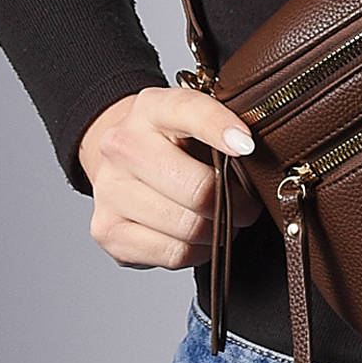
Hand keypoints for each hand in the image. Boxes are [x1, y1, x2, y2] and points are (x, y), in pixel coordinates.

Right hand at [78, 86, 264, 269]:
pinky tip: (199, 238)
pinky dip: (198, 251)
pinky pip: (174, 253)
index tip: (248, 147)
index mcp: (151, 108)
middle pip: (199, 188)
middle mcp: (122, 145)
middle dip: (239, 204)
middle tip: (248, 206)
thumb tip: (253, 155)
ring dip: (219, 231)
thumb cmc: (172, 146)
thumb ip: (225, 131)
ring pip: (189, 227)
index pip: (191, 112)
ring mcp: (109, 190)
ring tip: (222, 220)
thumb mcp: (197, 123)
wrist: (120, 164)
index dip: (222, 129)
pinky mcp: (108, 230)